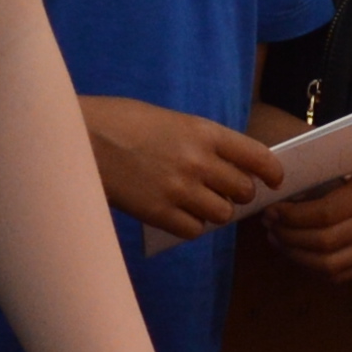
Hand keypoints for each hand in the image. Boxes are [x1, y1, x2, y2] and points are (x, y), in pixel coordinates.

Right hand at [81, 93, 283, 240]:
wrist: (77, 137)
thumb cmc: (119, 123)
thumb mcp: (168, 120)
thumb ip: (200, 142)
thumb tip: (225, 169)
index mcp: (203, 132)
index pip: (257, 156)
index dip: (271, 172)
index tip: (274, 180)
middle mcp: (198, 161)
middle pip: (243, 191)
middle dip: (238, 194)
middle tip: (224, 191)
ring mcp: (179, 189)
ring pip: (222, 215)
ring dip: (215, 212)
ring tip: (197, 203)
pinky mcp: (159, 213)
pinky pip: (194, 231)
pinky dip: (190, 226)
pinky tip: (177, 214)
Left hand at [264, 145, 351, 280]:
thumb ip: (322, 170)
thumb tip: (279, 188)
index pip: (324, 215)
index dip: (291, 217)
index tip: (272, 210)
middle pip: (323, 243)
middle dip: (288, 236)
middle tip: (270, 224)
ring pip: (329, 266)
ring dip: (296, 255)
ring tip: (278, 239)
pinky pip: (341, 275)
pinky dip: (312, 267)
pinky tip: (298, 251)